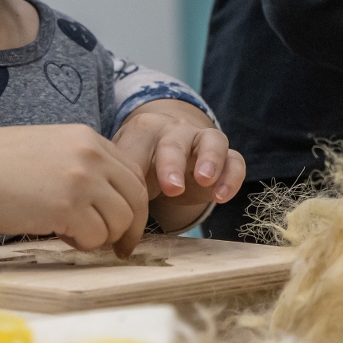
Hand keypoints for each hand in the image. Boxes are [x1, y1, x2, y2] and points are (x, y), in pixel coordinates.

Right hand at [0, 125, 151, 255]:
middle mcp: (91, 155)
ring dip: (102, 236)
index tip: (124, 223)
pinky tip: (59, 235)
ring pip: (120, 221)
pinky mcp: (69, 207)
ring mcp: (82, 180)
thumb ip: (75, 164)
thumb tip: (97, 198)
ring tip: (74, 235)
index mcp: (86, 137)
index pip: (131, 173)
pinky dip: (82, 243)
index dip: (132, 203)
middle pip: (136, 198)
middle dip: (131, 227)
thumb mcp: (43, 148)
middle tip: (120, 247)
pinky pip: (96, 236)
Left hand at [113, 99, 244, 220]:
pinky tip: (221, 197)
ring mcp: (204, 140)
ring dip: (212, 161)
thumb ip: (121, 180)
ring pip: (214, 140)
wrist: (166, 155)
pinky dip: (232, 176)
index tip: (147, 188)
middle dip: (174, 163)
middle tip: (172, 188)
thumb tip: (106, 212)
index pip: (147, 140)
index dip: (145, 162)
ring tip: (207, 184)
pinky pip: (235, 160)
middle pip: (178, 140)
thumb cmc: (142, 163)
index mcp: (148, 129)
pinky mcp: (225, 157)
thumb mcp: (129, 168)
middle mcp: (178, 130)